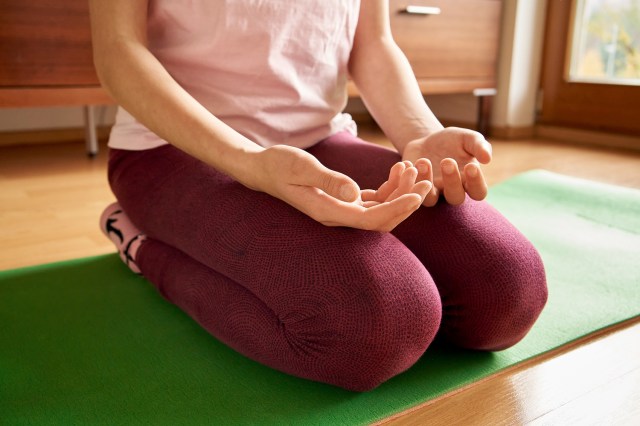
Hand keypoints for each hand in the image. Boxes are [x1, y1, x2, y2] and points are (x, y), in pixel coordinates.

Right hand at [247, 145, 431, 231]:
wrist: (262, 168)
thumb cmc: (279, 165)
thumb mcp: (302, 168)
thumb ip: (329, 180)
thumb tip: (355, 193)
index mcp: (329, 212)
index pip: (372, 219)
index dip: (397, 209)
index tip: (417, 195)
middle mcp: (337, 215)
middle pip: (381, 218)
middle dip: (406, 203)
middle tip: (426, 181)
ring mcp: (340, 209)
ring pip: (380, 209)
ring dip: (400, 193)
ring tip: (413, 169)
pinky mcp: (342, 199)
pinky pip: (372, 199)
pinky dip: (388, 188)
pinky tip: (397, 170)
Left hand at [402, 127, 491, 205]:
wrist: (427, 140)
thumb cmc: (453, 141)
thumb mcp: (467, 138)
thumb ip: (479, 146)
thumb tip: (487, 158)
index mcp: (469, 183)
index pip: (478, 191)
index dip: (476, 182)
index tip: (471, 166)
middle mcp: (451, 192)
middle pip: (455, 198)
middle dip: (452, 181)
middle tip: (447, 161)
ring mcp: (432, 193)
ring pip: (430, 199)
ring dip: (426, 181)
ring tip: (424, 161)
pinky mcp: (414, 190)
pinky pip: (410, 192)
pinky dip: (408, 179)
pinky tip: (408, 163)